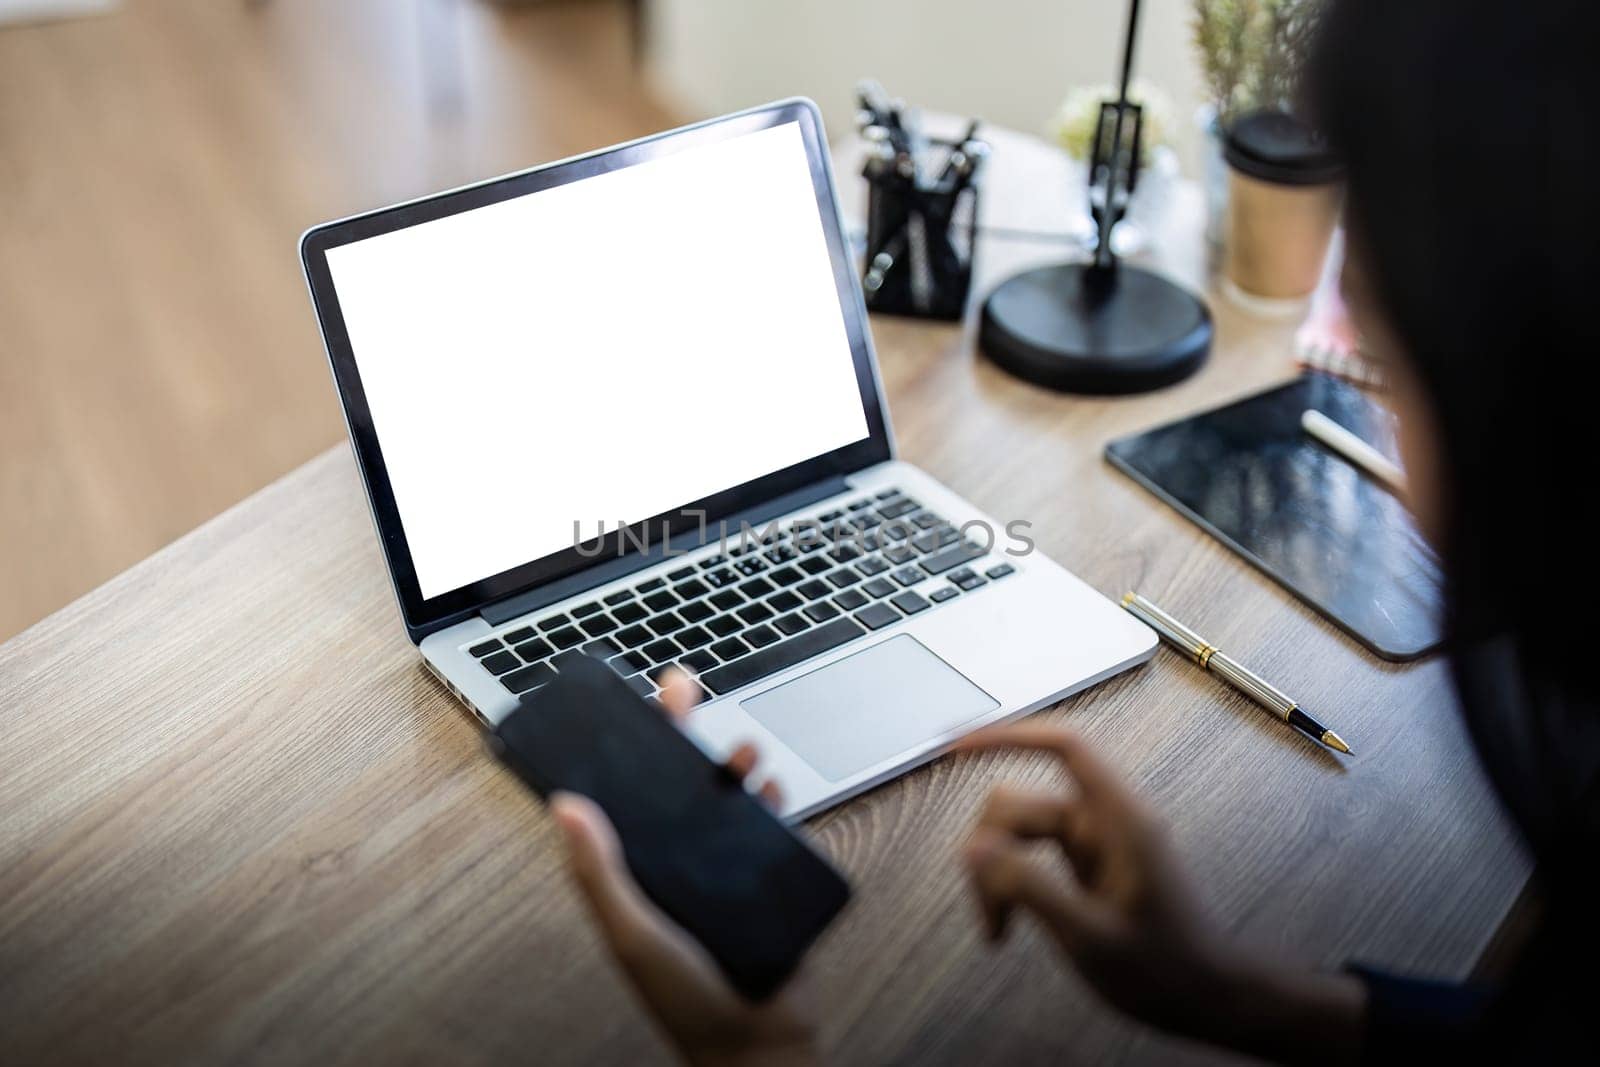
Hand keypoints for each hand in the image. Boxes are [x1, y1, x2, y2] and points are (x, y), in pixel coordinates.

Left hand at [551, 670, 817, 1066]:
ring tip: (740, 749)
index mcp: (630, 870)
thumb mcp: (630, 932)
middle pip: (674, 780)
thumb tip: (564, 807)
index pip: (622, 793)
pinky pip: (767, 822)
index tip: (622, 703)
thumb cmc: (683, 999)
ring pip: (723, 794)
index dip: (623, 747)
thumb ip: (599, 872)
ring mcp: (718, 865)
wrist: (756, 1040)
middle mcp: (672, 860)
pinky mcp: (762, 874)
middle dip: (680, 730)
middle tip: (681, 686)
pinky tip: (771, 785)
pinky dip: (772, 796)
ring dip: (731, 762)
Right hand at [957, 725, 1365, 1064]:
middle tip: (989, 912)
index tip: (958, 745)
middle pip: (1024, 801)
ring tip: (997, 928)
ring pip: (1020, 831)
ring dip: (997, 873)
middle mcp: (1105, 822)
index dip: (1009, 735)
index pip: (1065, 748)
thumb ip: (1030, 888)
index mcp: (1121, 820)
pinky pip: (1031, 856)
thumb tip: (974, 849)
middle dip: (991, 848)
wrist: (1205, 1000)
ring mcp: (1094, 843)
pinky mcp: (1084, 866)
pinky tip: (1007, 923)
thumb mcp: (1091, 936)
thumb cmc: (1165, 971)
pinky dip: (1011, 884)